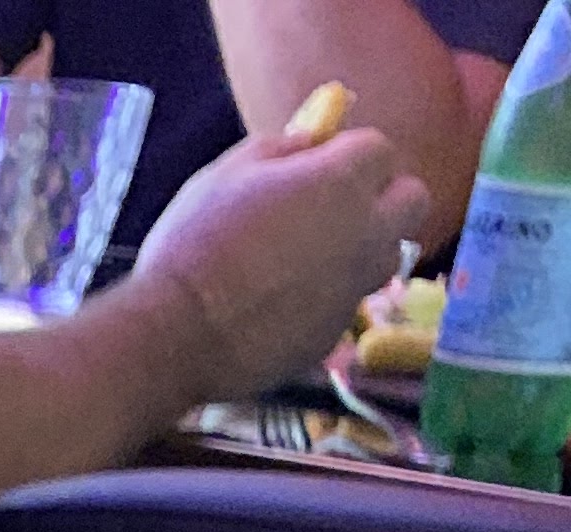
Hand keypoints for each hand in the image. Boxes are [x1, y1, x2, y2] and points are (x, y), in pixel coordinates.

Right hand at [132, 121, 432, 397]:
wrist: (174, 336)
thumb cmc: (194, 242)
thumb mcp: (228, 172)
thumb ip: (283, 148)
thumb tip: (312, 139)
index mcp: (343, 179)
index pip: (381, 149)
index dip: (349, 156)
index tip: (318, 168)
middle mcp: (366, 231)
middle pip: (412, 200)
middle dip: (384, 197)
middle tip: (338, 209)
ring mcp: (355, 287)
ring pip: (388, 256)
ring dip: (364, 249)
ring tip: (312, 261)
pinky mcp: (334, 334)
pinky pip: (346, 303)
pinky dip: (326, 299)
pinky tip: (281, 306)